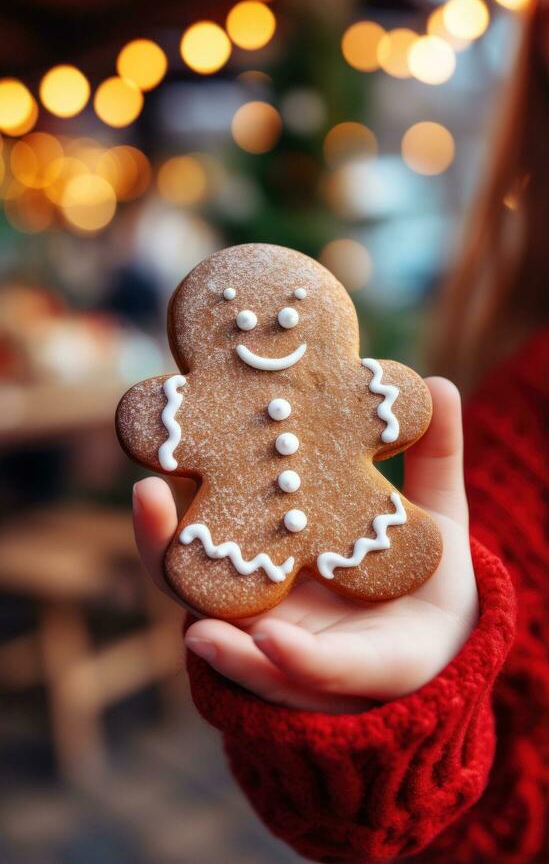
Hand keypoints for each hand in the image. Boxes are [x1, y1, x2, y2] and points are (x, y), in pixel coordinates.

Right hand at [132, 377, 477, 713]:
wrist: (456, 648)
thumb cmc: (427, 575)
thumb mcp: (434, 511)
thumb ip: (434, 456)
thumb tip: (441, 383)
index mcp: (281, 541)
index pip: (218, 509)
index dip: (186, 475)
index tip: (170, 426)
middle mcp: (267, 591)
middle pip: (194, 569)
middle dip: (160, 538)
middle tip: (144, 491)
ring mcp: (281, 641)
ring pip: (221, 629)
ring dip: (200, 612)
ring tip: (183, 591)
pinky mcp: (321, 681)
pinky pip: (292, 674)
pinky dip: (271, 658)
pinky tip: (256, 640)